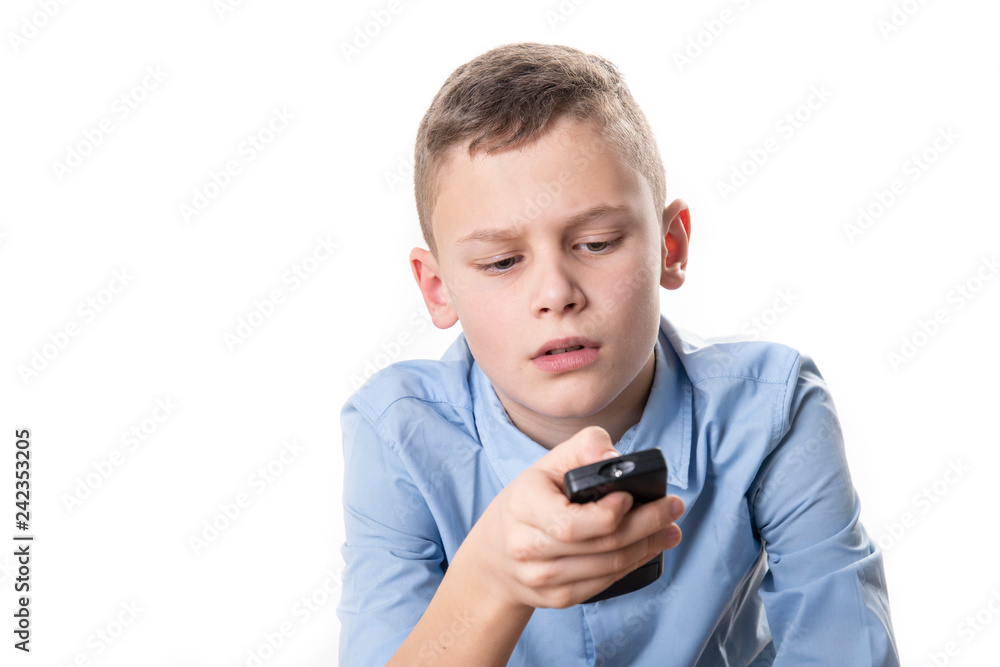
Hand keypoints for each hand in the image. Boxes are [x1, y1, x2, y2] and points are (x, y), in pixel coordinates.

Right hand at [455, 425, 683, 609]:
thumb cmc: (527, 502)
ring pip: (609, 566)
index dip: (610, 514)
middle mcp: (528, 549)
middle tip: (674, 507)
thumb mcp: (545, 465)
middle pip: (602, 545)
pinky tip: (650, 548)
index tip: (633, 495)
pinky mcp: (558, 598)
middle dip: (647, 525)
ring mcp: (542, 579)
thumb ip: (581, 448)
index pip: (572, 524)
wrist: (495, 555)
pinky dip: (633, 564)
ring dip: (648, 546)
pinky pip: (605, 583)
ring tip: (671, 528)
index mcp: (523, 509)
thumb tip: (614, 456)